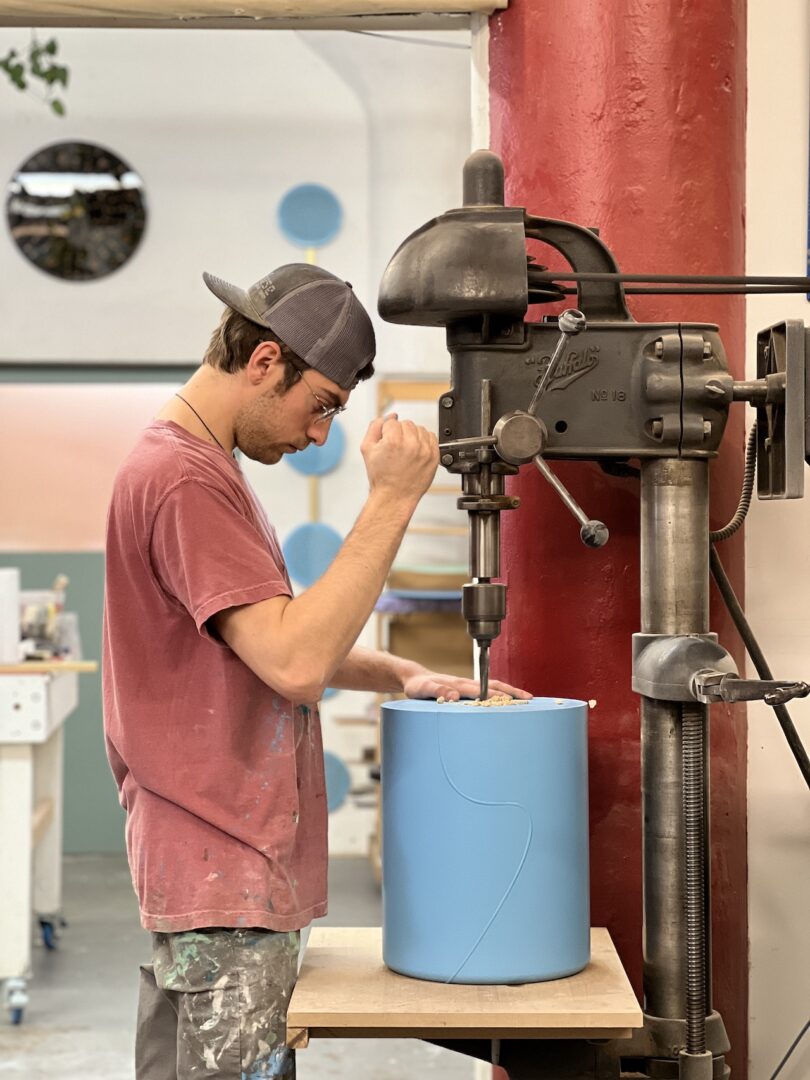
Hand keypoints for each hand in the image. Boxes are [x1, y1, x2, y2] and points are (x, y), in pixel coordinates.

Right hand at [361, 413, 438, 506]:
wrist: (394, 496)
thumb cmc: (381, 476)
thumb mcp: (367, 449)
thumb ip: (375, 426)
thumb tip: (390, 416)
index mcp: (393, 441)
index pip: (392, 421)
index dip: (386, 432)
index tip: (387, 443)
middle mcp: (411, 444)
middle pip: (406, 423)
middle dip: (399, 433)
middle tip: (396, 448)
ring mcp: (425, 450)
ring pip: (419, 429)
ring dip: (412, 436)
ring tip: (406, 451)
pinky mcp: (434, 456)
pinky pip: (431, 437)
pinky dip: (423, 441)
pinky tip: (416, 451)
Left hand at [401, 669, 531, 701]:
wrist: (416, 678)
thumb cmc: (418, 686)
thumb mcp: (422, 689)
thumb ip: (437, 691)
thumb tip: (454, 696)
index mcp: (459, 685)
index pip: (481, 691)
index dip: (496, 696)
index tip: (510, 701)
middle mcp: (467, 683)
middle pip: (494, 686)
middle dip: (512, 692)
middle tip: (529, 698)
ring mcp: (469, 685)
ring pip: (494, 686)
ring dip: (510, 691)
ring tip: (526, 698)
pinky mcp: (469, 689)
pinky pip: (489, 689)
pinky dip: (502, 692)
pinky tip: (509, 699)